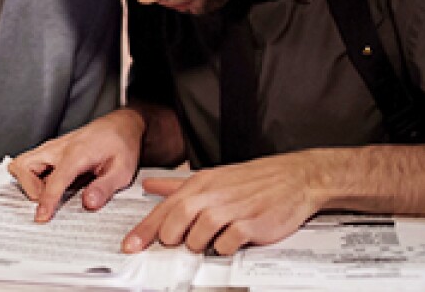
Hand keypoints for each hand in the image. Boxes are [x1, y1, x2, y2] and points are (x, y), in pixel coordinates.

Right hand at [8, 108, 145, 221]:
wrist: (120, 125)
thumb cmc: (122, 145)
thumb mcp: (123, 170)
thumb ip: (106, 187)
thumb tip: (89, 204)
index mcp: (77, 153)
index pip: (54, 179)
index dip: (47, 200)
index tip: (42, 217)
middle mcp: (59, 148)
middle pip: (23, 165)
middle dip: (28, 188)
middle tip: (45, 201)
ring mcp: (52, 148)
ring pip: (22, 163)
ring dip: (27, 182)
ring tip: (45, 194)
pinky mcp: (50, 151)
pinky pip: (30, 164)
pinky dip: (30, 177)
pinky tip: (47, 186)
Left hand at [122, 152, 331, 255]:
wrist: (294, 178)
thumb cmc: (252, 180)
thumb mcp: (212, 177)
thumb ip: (178, 185)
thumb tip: (151, 185)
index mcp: (200, 184)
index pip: (164, 209)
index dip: (144, 230)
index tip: (130, 246)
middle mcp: (213, 195)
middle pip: (176, 221)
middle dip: (172, 239)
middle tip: (177, 244)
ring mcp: (232, 209)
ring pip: (198, 235)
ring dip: (198, 244)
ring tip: (208, 241)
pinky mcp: (250, 224)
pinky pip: (226, 244)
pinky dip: (224, 248)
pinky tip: (230, 242)